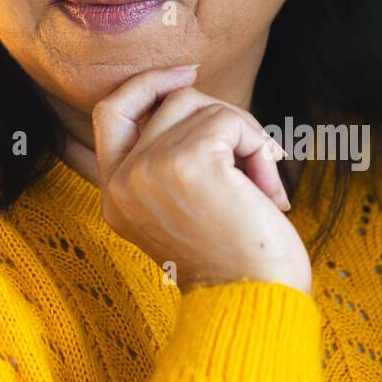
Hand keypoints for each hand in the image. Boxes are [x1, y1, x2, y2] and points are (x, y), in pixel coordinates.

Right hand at [91, 65, 311, 295]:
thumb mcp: (181, 206)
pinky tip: (270, 191)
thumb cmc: (235, 260)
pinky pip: (231, 121)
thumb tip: (187, 87)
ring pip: (204, 106)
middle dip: (222, 118)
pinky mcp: (188, 162)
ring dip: (246, 136)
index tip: (186, 73)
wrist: (255, 307)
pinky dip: (260, 147)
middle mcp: (123, 182)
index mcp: (115, 195)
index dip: (146, 85)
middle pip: (171, 102)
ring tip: (262, 186)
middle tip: (254, 160)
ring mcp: (150, 170)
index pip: (110, 113)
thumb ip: (170, 158)